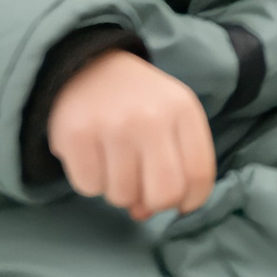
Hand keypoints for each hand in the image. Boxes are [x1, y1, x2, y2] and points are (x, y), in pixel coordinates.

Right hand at [45, 48, 216, 220]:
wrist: (87, 64)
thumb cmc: (137, 101)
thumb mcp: (170, 117)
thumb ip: (174, 164)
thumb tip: (145, 212)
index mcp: (183, 109)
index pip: (199, 175)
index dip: (190, 200)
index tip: (179, 203)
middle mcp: (151, 117)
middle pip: (164, 194)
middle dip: (152, 203)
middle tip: (141, 188)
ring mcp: (113, 125)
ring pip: (122, 196)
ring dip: (117, 190)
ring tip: (113, 161)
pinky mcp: (77, 134)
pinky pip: (89, 187)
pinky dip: (90, 180)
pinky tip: (92, 154)